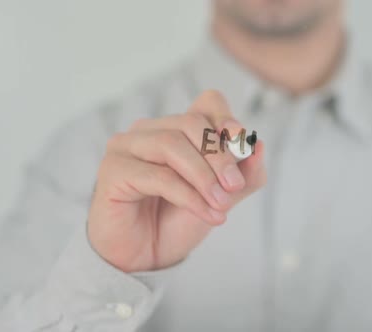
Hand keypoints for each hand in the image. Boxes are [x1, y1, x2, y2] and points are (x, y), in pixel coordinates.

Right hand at [86, 90, 266, 272]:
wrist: (146, 257)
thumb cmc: (178, 220)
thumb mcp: (222, 197)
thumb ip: (244, 175)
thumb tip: (259, 147)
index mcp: (176, 128)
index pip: (206, 103)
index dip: (226, 118)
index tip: (242, 143)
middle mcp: (149, 130)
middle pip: (191, 123)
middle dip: (220, 156)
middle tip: (235, 187)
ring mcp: (125, 146)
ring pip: (172, 145)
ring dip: (204, 177)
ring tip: (221, 204)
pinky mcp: (112, 170)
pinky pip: (158, 176)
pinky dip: (189, 196)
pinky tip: (207, 214)